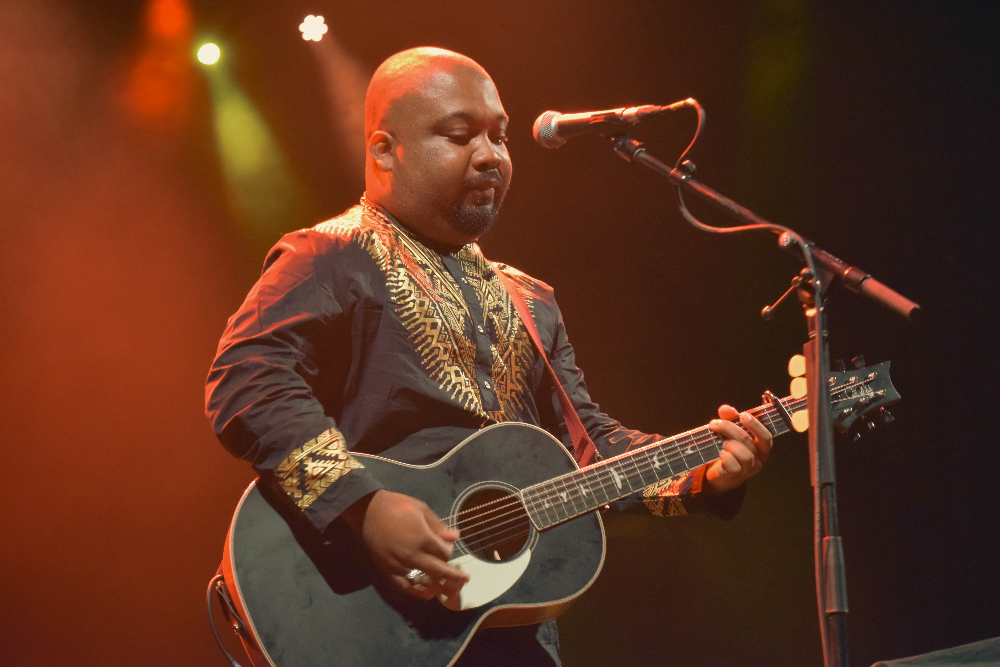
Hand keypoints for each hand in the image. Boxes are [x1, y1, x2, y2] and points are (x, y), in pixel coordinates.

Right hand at [344, 490, 468, 600]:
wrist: (368, 511)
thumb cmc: (397, 506)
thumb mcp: (421, 509)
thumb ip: (439, 526)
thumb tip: (455, 537)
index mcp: (423, 538)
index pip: (445, 553)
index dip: (450, 551)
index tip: (448, 546)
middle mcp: (413, 555)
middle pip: (440, 572)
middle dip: (454, 577)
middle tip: (465, 580)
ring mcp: (400, 565)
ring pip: (425, 582)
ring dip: (440, 588)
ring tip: (451, 592)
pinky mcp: (389, 570)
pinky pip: (406, 586)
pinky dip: (418, 592)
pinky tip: (428, 594)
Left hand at [704, 405, 772, 493]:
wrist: (721, 474)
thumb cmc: (730, 449)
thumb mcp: (730, 431)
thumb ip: (729, 418)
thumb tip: (726, 409)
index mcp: (762, 446)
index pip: (766, 436)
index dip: (755, 425)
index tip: (742, 415)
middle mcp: (759, 458)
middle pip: (748, 440)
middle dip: (730, 428)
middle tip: (716, 424)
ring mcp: (749, 468)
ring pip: (744, 454)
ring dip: (729, 444)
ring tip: (721, 442)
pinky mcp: (737, 476)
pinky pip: (732, 464)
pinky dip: (724, 455)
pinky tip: (721, 453)